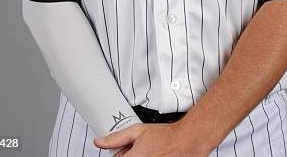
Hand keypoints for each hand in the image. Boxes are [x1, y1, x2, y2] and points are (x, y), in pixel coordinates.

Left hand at [93, 121, 210, 155]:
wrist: (187, 140)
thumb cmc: (165, 135)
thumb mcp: (137, 131)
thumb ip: (116, 138)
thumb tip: (98, 142)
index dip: (120, 155)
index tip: (125, 151)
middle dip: (129, 156)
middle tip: (140, 151)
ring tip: (148, 153)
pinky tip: (154, 155)